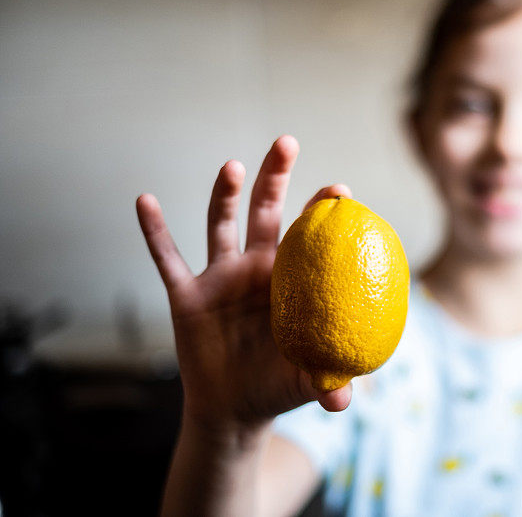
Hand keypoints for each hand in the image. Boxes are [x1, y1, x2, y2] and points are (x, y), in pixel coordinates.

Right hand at [136, 135, 351, 435]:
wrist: (233, 410)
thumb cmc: (277, 386)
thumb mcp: (305, 381)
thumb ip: (327, 383)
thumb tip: (346, 401)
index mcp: (291, 280)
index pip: (309, 236)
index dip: (322, 210)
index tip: (341, 190)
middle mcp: (256, 268)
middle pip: (265, 211)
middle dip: (275, 177)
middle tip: (287, 143)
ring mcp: (220, 277)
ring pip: (220, 224)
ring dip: (224, 193)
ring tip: (234, 166)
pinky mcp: (186, 294)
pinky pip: (167, 259)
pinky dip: (155, 231)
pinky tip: (145, 201)